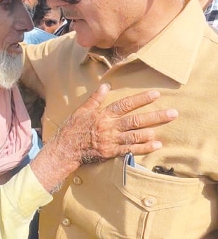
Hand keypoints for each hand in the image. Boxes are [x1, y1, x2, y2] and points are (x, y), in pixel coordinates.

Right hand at [31, 84, 177, 191]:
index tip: (155, 94)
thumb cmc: (72, 129)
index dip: (141, 99)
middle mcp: (109, 127)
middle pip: (135, 120)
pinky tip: (156, 144)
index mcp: (103, 114)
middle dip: (155, 116)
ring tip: (165, 127)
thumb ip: (95, 99)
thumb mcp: (81, 110)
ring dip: (151, 131)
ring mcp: (110, 140)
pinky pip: (130, 150)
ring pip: (134, 135)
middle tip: (173, 113)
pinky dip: (143, 147)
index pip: (125, 104)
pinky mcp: (110, 152)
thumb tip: (105, 85)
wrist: (64, 149)